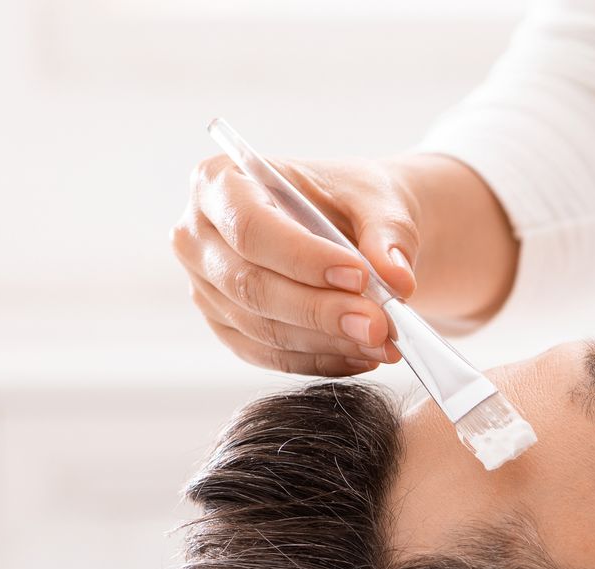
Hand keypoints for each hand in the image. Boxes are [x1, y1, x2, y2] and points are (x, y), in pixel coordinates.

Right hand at [170, 153, 516, 376]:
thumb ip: (387, 236)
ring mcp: (206, 286)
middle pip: (250, 285)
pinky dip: (319, 361)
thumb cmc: (352, 199)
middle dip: (320, 311)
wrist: (349, 224)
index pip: (251, 228)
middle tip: (380, 325)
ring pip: (260, 328)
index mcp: (219, 182)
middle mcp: (197, 235)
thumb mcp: (377, 200)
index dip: (303, 258)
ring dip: (326, 341)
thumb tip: (397, 281)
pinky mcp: (226, 326)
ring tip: (382, 341)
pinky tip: (362, 356)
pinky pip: (268, 355)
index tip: (360, 276)